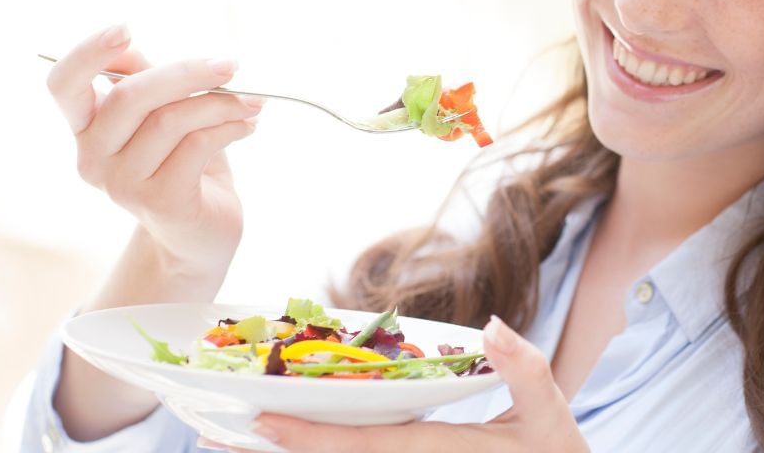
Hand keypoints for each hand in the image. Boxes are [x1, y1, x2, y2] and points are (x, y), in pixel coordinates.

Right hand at [46, 24, 261, 268]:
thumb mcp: (165, 115)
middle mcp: (92, 157)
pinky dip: (229, 127)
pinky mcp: (158, 201)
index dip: (86, 53)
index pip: (63, 85)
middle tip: (231, 65)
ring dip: (220, 103)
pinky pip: (197, 145)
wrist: (201, 233)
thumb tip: (131, 48)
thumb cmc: (185, 164)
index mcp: (87, 128)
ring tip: (252, 102)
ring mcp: (121, 184)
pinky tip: (248, 125)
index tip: (125, 28)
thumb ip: (148, 82)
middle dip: (186, 73)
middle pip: (129, 96)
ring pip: (170, 120)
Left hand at [203, 316, 588, 452]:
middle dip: (276, 451)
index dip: (311, 438)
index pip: (364, 447)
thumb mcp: (549, 418)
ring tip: (232, 438)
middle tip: (214, 433)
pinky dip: (320, 450)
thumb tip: (493, 324)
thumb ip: (526, 370)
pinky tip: (288, 442)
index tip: (261, 423)